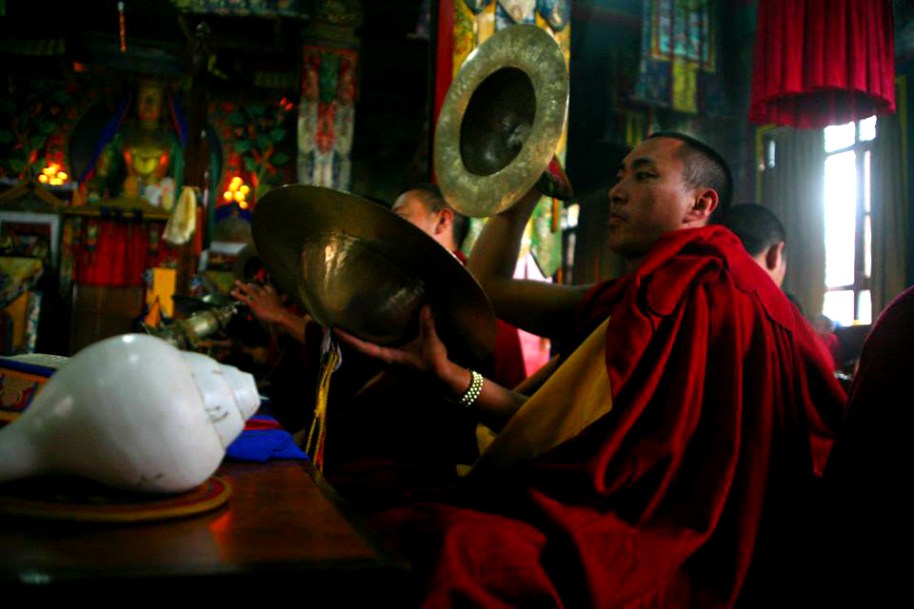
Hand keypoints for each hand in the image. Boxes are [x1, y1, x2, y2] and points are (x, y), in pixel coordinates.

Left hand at [231, 280, 285, 324]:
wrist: (279, 314)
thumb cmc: (281, 311)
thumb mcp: (282, 302)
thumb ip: (282, 298)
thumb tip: (285, 296)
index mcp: (271, 291)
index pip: (265, 285)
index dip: (261, 281)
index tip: (257, 277)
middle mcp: (264, 292)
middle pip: (256, 286)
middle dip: (250, 284)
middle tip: (245, 282)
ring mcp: (258, 297)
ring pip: (248, 289)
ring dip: (242, 285)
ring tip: (236, 282)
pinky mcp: (254, 303)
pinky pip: (244, 298)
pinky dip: (238, 295)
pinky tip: (233, 292)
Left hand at [333, 305, 459, 389]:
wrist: (442, 380)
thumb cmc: (435, 364)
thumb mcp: (432, 344)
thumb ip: (427, 325)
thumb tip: (425, 306)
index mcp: (388, 358)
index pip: (363, 348)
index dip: (347, 339)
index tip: (334, 329)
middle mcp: (384, 360)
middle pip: (357, 350)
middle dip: (344, 339)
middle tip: (331, 324)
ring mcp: (387, 361)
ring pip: (364, 351)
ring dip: (353, 341)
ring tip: (343, 326)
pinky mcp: (392, 359)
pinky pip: (372, 350)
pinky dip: (364, 341)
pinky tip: (364, 331)